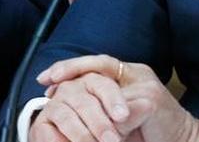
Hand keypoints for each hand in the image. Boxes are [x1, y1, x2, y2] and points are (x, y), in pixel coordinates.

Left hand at [31, 55, 198, 141]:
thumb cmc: (148, 132)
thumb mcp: (116, 117)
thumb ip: (96, 106)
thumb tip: (61, 103)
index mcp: (129, 74)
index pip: (95, 63)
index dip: (70, 68)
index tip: (46, 78)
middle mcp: (137, 73)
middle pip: (99, 64)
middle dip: (71, 71)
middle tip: (49, 84)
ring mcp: (145, 85)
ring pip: (107, 92)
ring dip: (93, 112)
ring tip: (75, 118)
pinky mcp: (151, 100)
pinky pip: (121, 112)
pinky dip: (111, 125)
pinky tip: (107, 134)